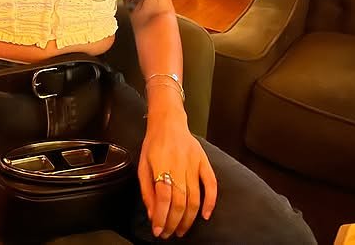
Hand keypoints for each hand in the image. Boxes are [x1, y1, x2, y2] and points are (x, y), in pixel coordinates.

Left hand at [138, 104, 216, 238]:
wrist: (168, 121)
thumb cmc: (153, 144)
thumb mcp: (142, 164)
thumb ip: (147, 190)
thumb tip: (153, 215)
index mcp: (161, 164)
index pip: (163, 197)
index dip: (161, 217)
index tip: (158, 231)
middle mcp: (179, 164)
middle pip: (180, 201)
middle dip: (174, 222)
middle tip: (169, 234)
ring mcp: (194, 163)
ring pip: (194, 198)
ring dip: (189, 219)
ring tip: (181, 230)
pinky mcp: (204, 161)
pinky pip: (211, 184)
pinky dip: (210, 202)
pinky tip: (205, 216)